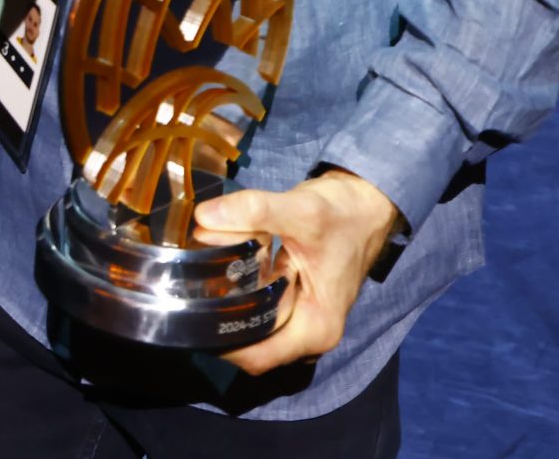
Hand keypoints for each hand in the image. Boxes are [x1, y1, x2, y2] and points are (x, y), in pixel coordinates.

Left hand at [192, 169, 401, 374]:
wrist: (367, 201)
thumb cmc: (343, 213)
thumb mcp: (301, 210)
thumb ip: (254, 210)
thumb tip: (204, 217)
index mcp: (316, 327)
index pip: (257, 357)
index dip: (221, 343)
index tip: (191, 314)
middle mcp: (310, 331)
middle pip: (250, 339)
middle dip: (221, 313)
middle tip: (192, 285)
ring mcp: (302, 316)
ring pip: (252, 318)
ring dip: (230, 297)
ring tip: (205, 270)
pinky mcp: (295, 298)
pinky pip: (258, 301)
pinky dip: (241, 284)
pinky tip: (225, 259)